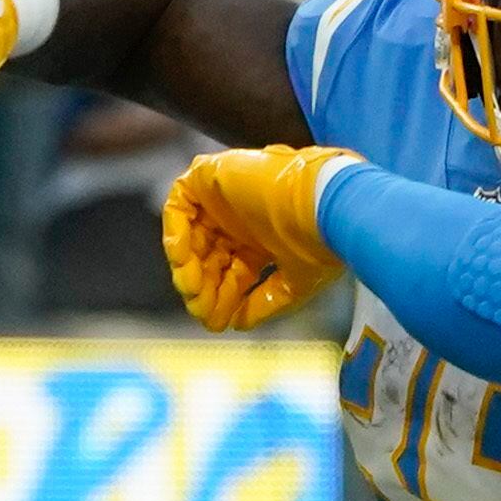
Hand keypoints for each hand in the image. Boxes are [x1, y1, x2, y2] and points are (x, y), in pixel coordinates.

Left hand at [160, 143, 354, 329]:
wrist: (325, 205)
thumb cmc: (321, 241)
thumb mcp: (293, 285)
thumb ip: (263, 303)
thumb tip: (239, 323)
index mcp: (262, 240)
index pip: (231, 272)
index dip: (222, 299)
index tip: (218, 322)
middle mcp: (242, 218)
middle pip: (208, 258)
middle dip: (204, 288)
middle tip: (203, 310)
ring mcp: (225, 198)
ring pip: (190, 234)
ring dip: (186, 265)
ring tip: (193, 288)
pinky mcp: (212, 176)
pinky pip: (179, 202)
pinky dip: (175, 231)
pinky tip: (184, 259)